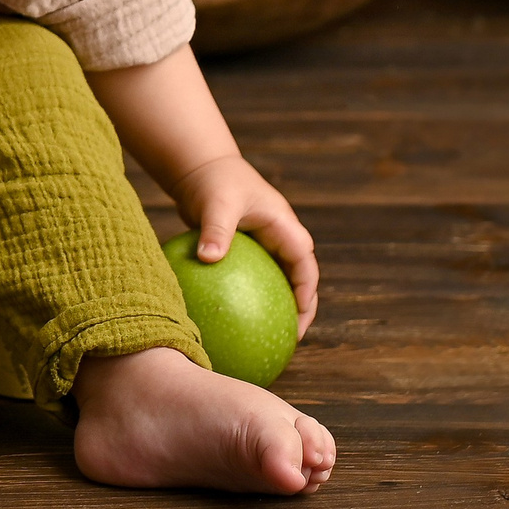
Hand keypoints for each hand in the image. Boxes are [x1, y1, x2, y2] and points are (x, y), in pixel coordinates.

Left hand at [170, 153, 319, 337]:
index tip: (298, 320)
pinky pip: (252, 281)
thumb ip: (216, 230)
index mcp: (285, 228)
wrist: (201, 167)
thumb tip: (208, 258)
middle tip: (288, 340)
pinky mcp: (246, 252)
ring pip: (277, 283)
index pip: (305, 266)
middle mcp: (280, 238)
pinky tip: (230, 321)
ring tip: (265, 339)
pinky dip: (248, 299)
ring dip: (276, 308)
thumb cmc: (214, 181)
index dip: (307, 295)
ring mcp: (265, 246)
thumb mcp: (217, 204)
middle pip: (298, 280)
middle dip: (299, 310)